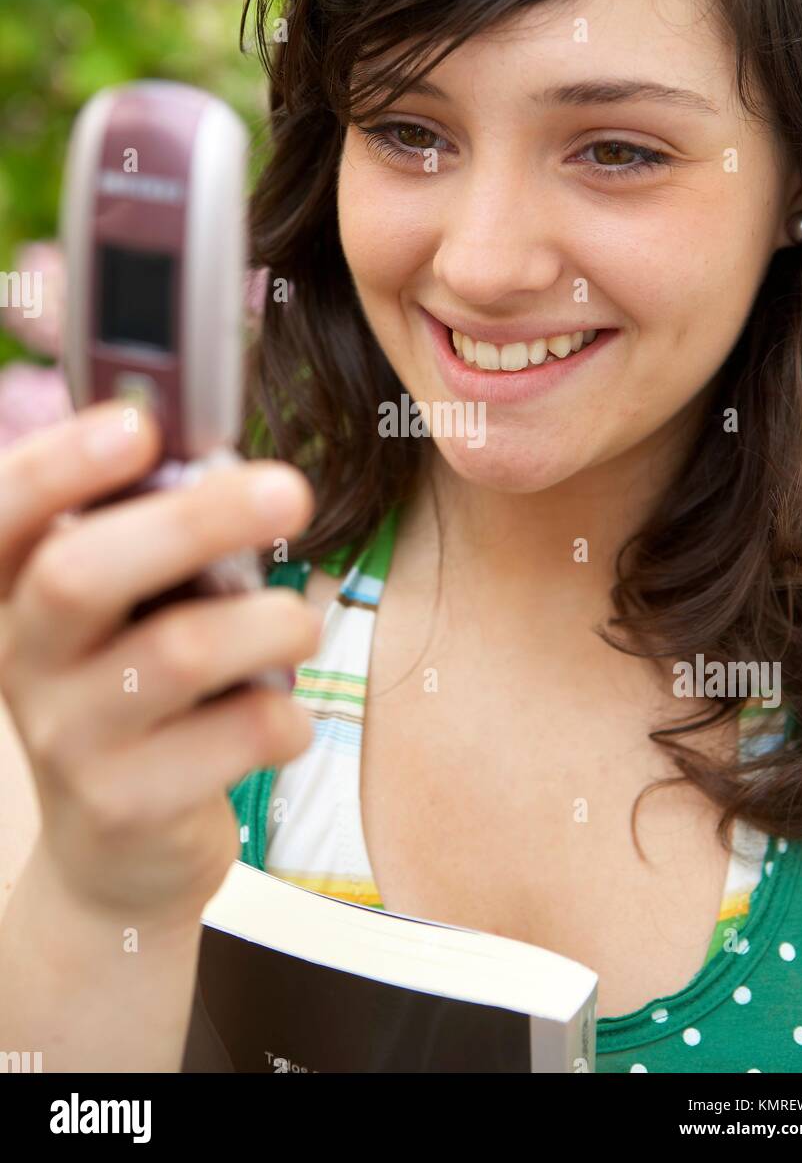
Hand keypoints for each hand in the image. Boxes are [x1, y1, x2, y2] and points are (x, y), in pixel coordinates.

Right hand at [0, 401, 321, 927]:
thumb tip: (232, 464)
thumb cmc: (140, 692)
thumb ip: (153, 544)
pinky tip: (285, 716)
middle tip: (290, 488)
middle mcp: (24, 661)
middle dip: (196, 519)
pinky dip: (287, 713)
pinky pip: (237, 733)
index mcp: (15, 593)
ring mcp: (68, 739)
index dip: (60, 464)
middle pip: (84, 573)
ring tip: (298, 624)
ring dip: (272, 622)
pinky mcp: (128, 805)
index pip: (4, 511)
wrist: (120, 850)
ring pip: (181, 652)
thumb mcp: (124, 615)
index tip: (139, 425)